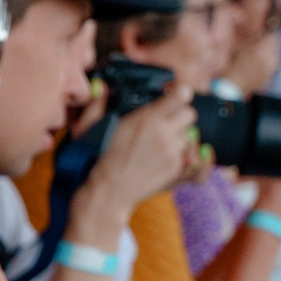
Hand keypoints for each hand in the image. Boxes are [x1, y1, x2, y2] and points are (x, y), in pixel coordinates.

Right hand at [84, 83, 196, 212]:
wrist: (107, 192)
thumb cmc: (96, 161)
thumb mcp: (90, 129)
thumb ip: (98, 105)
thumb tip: (102, 88)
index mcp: (145, 119)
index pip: (181, 96)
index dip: (179, 95)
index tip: (175, 96)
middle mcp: (163, 133)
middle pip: (190, 114)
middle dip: (181, 116)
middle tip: (167, 123)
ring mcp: (172, 152)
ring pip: (190, 136)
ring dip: (179, 138)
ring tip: (161, 145)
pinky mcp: (176, 169)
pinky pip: (191, 156)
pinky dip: (181, 157)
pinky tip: (165, 159)